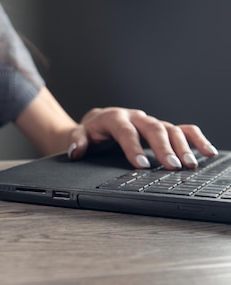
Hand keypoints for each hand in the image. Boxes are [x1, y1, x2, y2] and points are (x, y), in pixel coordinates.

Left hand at [67, 107, 217, 169]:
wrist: (97, 123)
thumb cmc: (91, 131)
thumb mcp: (79, 134)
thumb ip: (77, 141)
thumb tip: (76, 150)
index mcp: (115, 117)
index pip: (126, 131)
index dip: (133, 147)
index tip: (142, 165)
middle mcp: (136, 117)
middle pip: (153, 129)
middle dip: (164, 148)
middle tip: (172, 167)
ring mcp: (151, 122)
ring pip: (171, 129)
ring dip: (183, 146)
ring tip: (190, 164)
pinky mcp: (161, 127)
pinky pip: (183, 129)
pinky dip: (196, 139)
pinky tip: (207, 153)